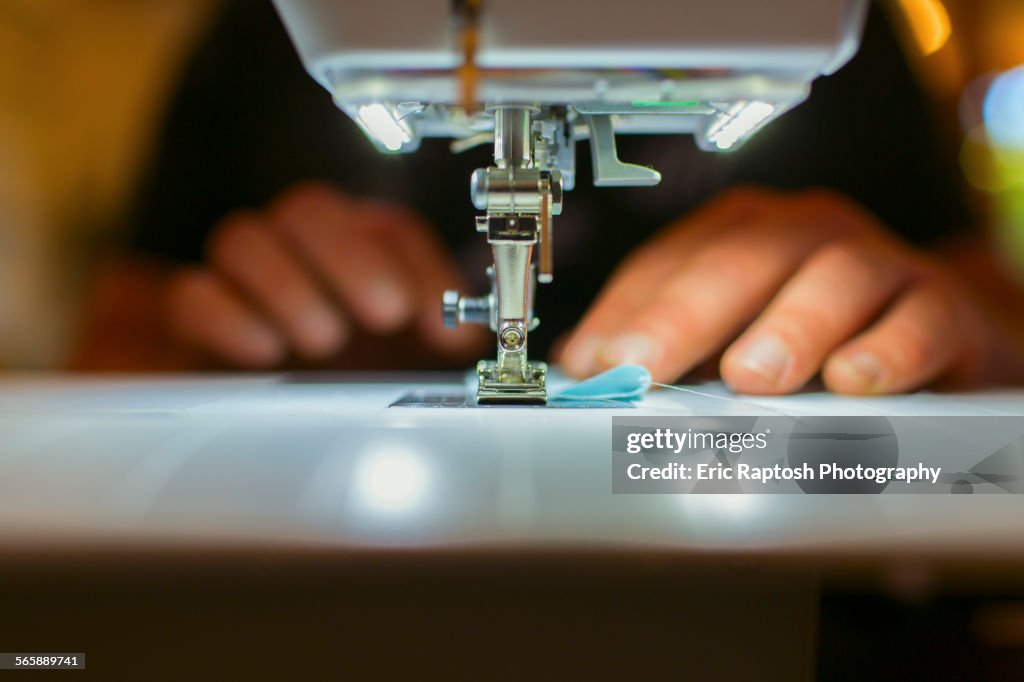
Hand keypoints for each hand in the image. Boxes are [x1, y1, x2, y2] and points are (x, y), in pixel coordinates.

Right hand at [165, 181, 484, 367]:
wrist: (268, 423)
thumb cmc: (353, 381)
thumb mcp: (411, 364)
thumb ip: (442, 343)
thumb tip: (469, 338)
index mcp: (360, 255)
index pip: (389, 229)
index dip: (420, 267)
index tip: (438, 323)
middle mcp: (298, 253)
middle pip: (309, 209)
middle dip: (351, 257)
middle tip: (384, 314)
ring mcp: (240, 281)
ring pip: (242, 237)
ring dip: (288, 285)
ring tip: (324, 341)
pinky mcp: (194, 320)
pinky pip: (192, 294)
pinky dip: (227, 317)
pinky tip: (265, 352)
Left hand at [559, 186, 1013, 394]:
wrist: (931, 332)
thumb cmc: (814, 333)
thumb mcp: (729, 335)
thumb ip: (669, 350)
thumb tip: (587, 376)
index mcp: (742, 234)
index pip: (672, 261)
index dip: (627, 310)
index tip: (594, 362)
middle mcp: (806, 235)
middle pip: (742, 259)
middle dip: (684, 314)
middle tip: (643, 367)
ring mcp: (877, 263)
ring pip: (833, 277)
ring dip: (788, 326)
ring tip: (750, 376)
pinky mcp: (941, 307)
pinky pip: (919, 319)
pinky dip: (887, 349)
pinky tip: (851, 380)